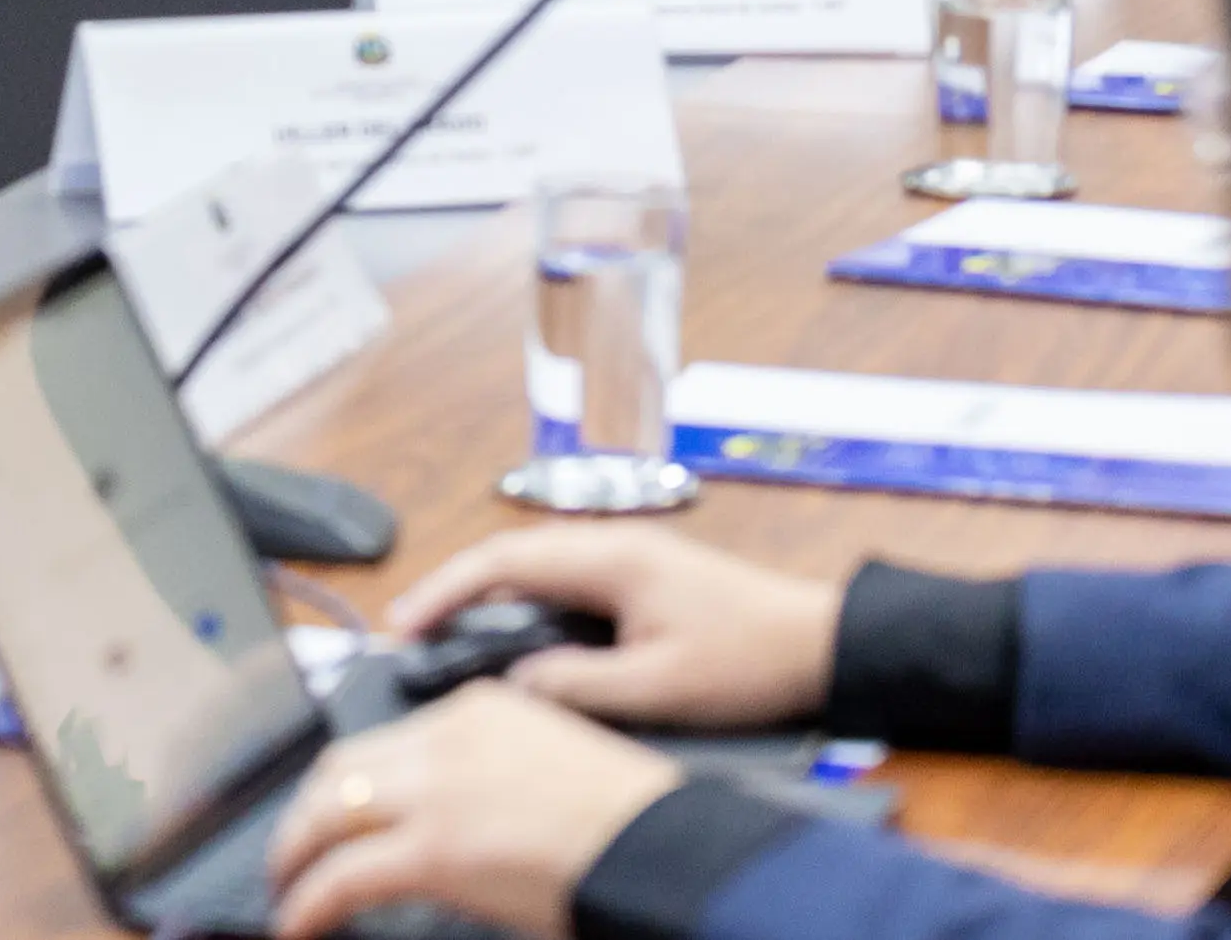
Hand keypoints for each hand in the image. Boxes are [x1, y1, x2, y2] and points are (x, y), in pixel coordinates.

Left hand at [264, 684, 680, 939]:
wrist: (663, 847)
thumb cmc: (630, 823)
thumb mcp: (550, 769)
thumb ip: (489, 778)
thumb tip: (451, 821)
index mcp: (481, 707)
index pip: (384, 739)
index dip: (347, 780)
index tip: (332, 807)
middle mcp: (447, 737)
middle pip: (341, 767)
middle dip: (307, 811)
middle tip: (293, 849)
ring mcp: (435, 790)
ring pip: (326, 812)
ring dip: (295, 852)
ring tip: (285, 886)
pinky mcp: (431, 848)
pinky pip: (340, 876)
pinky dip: (307, 901)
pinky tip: (297, 923)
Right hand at [381, 526, 844, 728]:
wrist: (823, 644)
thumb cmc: (751, 659)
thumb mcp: (659, 687)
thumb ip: (579, 684)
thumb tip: (513, 684)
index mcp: (613, 556)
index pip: (505, 559)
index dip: (447, 589)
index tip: (406, 622)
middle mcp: (615, 543)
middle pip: (513, 557)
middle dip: (456, 591)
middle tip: (410, 634)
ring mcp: (629, 557)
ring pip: (538, 569)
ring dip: (490, 598)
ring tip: (447, 638)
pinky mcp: (642, 577)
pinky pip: (565, 583)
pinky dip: (526, 605)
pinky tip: (513, 640)